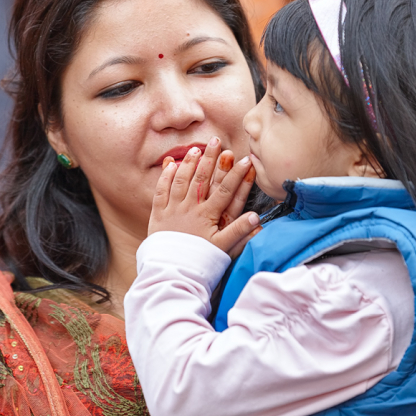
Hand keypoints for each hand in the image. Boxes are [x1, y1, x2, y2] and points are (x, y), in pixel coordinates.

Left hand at [149, 137, 261, 255]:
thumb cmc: (199, 263)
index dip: (237, 174)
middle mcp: (190, 208)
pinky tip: (170, 165)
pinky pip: (161, 192)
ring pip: (181, 181)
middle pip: (202, 178)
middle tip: (216, 140)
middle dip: (210, 158)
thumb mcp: (222, 249)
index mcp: (208, 216)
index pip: (226, 190)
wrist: (171, 275)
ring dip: (189, 163)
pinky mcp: (159, 216)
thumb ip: (239, 232)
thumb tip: (256, 217)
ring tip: (196, 148)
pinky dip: (165, 177)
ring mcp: (173, 210)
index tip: (246, 159)